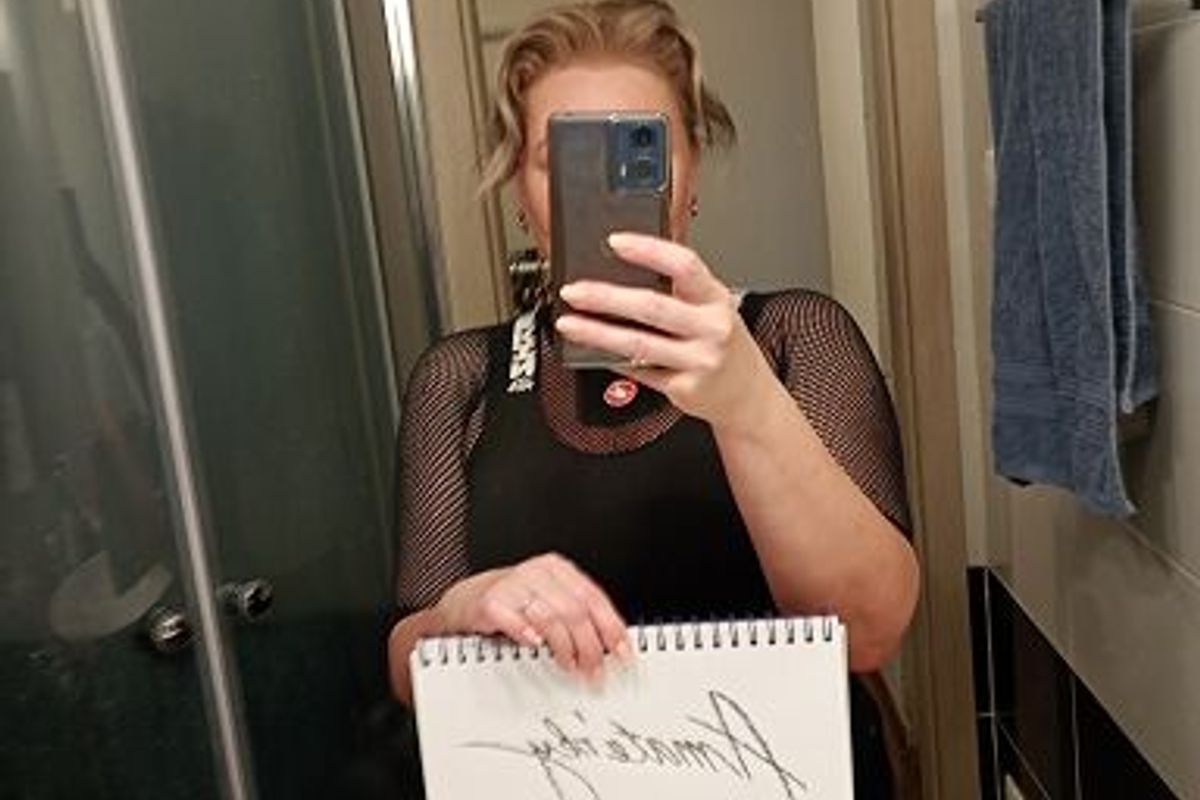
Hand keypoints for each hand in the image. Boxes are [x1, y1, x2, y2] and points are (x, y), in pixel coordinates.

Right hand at [434, 553, 629, 676]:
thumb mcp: (549, 601)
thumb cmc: (514, 603)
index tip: (623, 654)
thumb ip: (577, 616)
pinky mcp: (491, 601)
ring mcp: (513, 584)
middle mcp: (538, 573)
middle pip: (575, 611)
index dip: (612, 628)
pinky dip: (529, 635)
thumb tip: (611, 646)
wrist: (466, 600)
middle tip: (596, 671)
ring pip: (551, 617)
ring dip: (565, 648)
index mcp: (558, 569)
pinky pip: (515, 620)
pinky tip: (536, 646)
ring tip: (571, 666)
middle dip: (590, 646)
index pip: (594, 598)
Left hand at [555, 232, 775, 430]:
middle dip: (606, 297)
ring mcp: (699, 361)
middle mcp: (711, 329)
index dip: (648, 250)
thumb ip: (681, 290)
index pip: (683, 265)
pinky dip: (611, 359)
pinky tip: (593, 349)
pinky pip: (638, 371)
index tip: (615, 242)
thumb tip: (623, 272)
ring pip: (638, 343)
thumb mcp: (715, 308)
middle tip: (574, 290)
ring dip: (596, 332)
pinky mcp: (684, 389)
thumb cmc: (725, 345)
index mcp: (716, 298)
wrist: (748, 395)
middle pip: (652, 306)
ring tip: (569, 323)